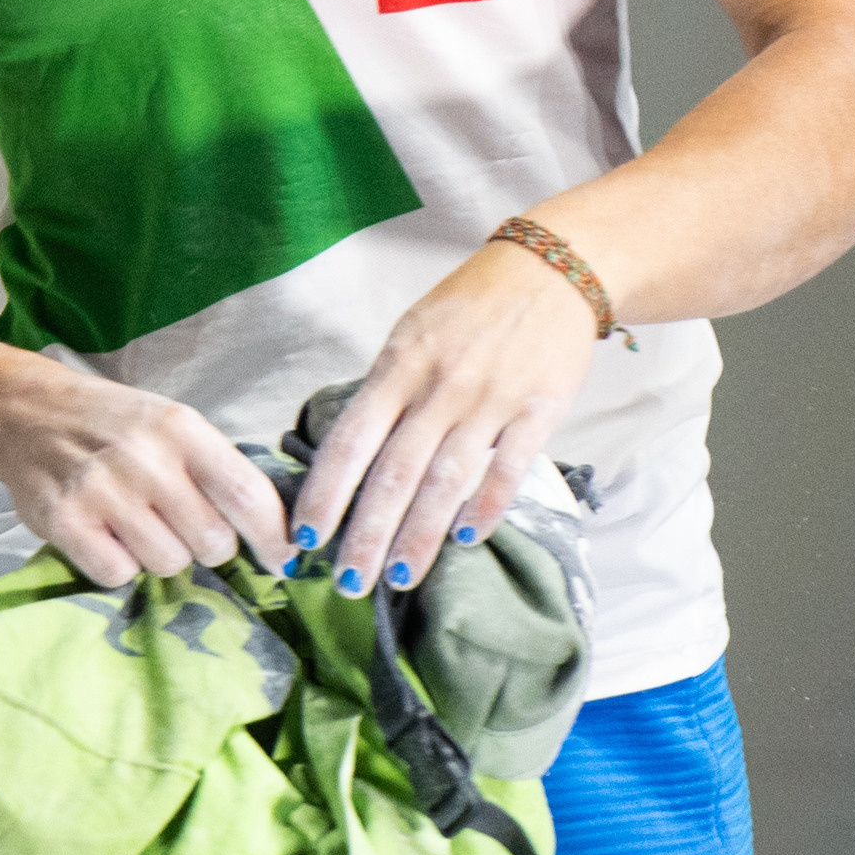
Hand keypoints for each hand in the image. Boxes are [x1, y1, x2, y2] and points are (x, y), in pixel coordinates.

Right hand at [0, 370, 293, 588]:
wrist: (25, 413)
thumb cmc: (113, 426)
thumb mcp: (171, 425)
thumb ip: (215, 470)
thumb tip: (278, 533)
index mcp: (181, 428)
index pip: (249, 494)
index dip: (273, 536)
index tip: (282, 559)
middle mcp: (145, 457)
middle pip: (213, 543)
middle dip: (205, 545)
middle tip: (179, 525)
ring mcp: (103, 491)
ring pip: (168, 563)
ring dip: (159, 555)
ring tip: (135, 523)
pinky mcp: (66, 522)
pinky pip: (118, 574)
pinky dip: (117, 564)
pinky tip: (104, 533)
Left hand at [287, 239, 598, 594]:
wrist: (548, 271)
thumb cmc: (470, 306)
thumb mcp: (413, 333)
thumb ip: (388, 390)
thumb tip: (353, 452)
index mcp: (399, 364)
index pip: (352, 438)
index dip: (327, 492)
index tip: (306, 535)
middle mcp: (439, 384)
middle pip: (394, 471)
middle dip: (368, 534)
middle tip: (350, 583)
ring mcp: (489, 399)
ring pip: (447, 479)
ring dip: (421, 534)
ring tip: (401, 577)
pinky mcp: (538, 409)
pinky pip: (508, 468)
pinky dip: (487, 507)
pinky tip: (467, 539)